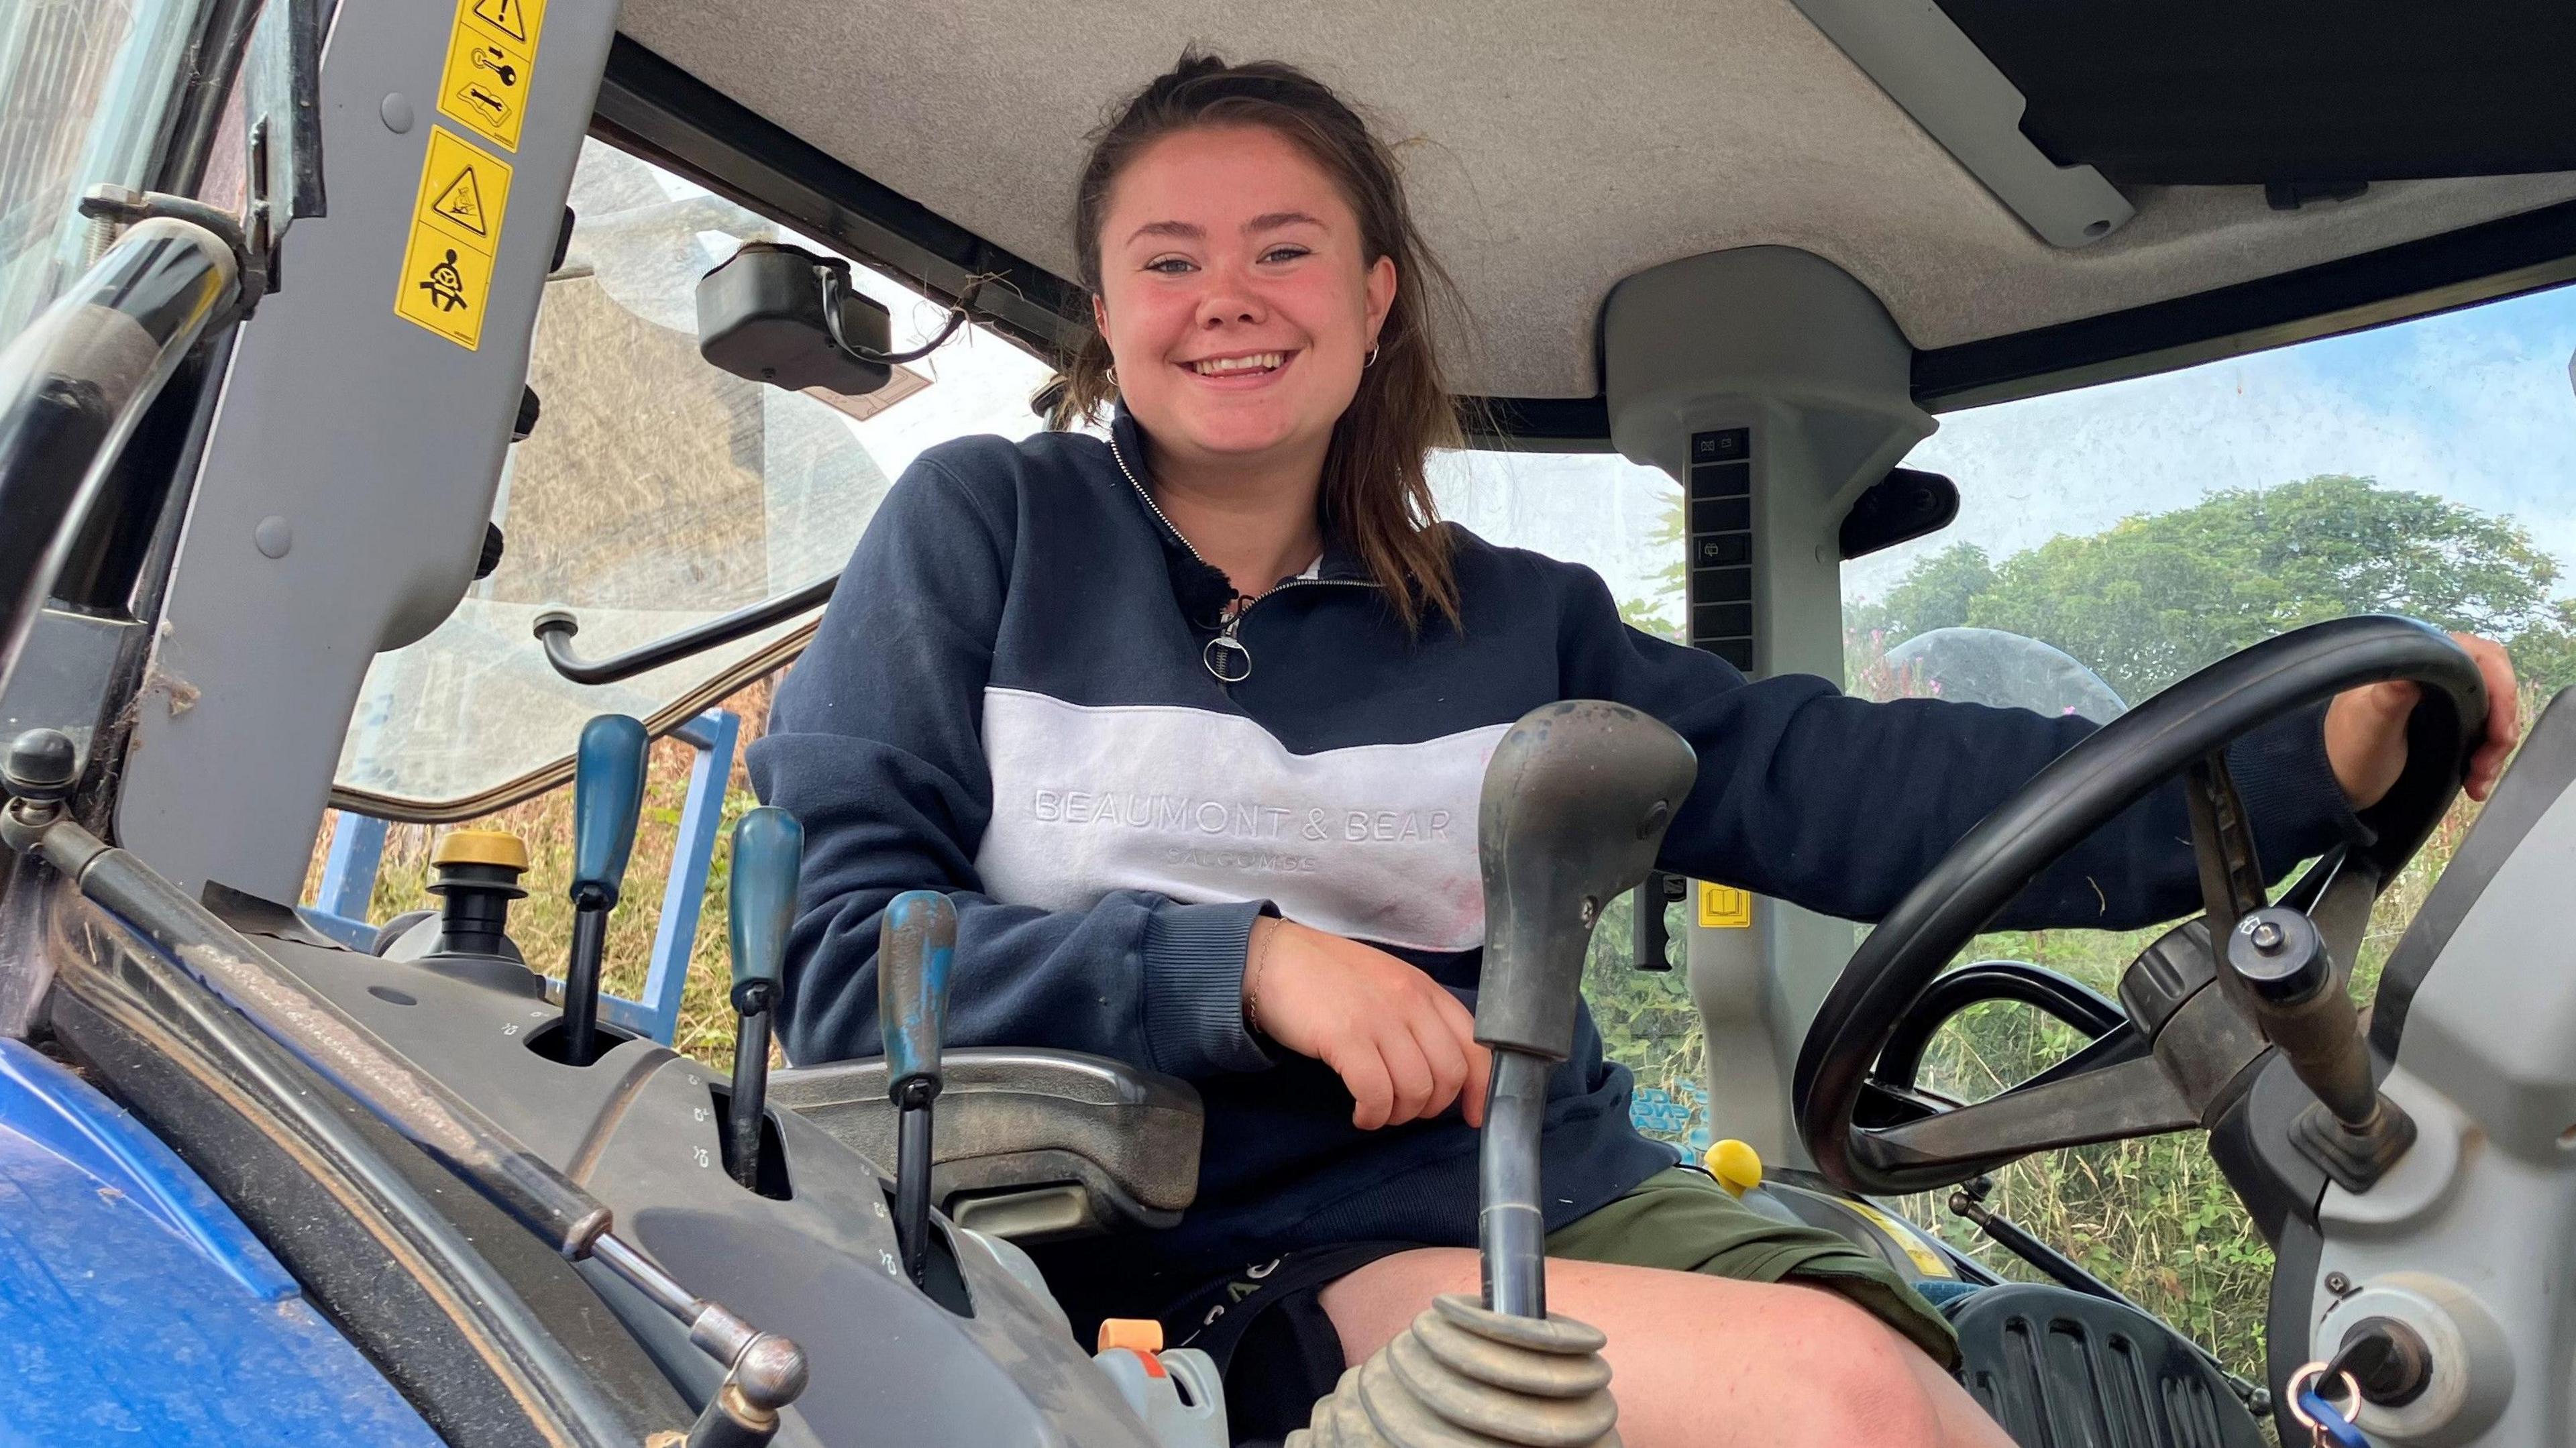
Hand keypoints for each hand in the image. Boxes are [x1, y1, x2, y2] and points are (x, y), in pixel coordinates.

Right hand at [1246, 918, 1492, 1129]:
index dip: (1482, 1089)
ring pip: (1416, 1089)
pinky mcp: (1346, 1037)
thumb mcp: (1388, 985)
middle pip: (1449, 1075)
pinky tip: (1360, 1114)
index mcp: (1426, 989)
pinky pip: (1376, 1093)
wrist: (1273, 959)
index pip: (1477, 1046)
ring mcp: (1379, 1018)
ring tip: (1377, 1112)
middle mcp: (1410, 1001)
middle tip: (1403, 1109)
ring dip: (1399, 1115)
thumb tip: (1443, 1070)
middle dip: (1431, 1107)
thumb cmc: (1329, 976)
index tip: (1471, 1115)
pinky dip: (1372, 1115)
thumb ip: (1418, 1017)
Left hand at [2324, 633, 2520, 806]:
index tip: (2498, 731)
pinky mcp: (2444, 722)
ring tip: (2478, 780)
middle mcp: (2428, 672)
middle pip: (2491, 685)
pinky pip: (2481, 731)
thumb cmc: (2346, 755)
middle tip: (2486, 763)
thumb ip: (2391, 697)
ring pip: (2491, 712)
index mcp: (2411, 661)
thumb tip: (2414, 669)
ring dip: (2494, 747)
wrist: (2333, 789)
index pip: (2478, 656)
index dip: (2499, 689)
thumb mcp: (2369, 727)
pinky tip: (2476, 782)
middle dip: (2499, 726)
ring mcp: (2439, 698)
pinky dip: (2486, 756)